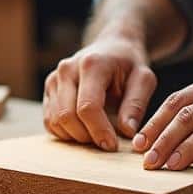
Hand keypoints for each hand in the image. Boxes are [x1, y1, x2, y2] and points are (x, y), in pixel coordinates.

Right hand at [43, 34, 157, 151]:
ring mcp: (54, 79)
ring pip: (55, 121)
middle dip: (86, 137)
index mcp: (92, 65)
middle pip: (66, 116)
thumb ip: (136, 104)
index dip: (99, 131)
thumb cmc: (129, 65)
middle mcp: (67, 70)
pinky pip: (49, 121)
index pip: (88, 106)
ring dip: (76, 136)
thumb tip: (127, 131)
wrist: (112, 48)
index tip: (113, 145)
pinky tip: (84, 129)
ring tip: (97, 133)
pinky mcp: (48, 90)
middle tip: (106, 142)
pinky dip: (65, 133)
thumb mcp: (144, 80)